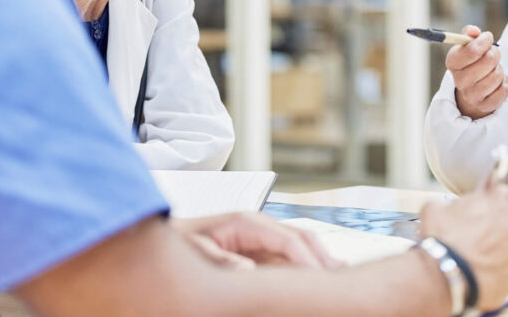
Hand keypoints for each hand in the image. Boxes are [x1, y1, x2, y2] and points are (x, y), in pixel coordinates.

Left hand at [171, 212, 341, 268]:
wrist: (165, 235)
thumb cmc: (179, 242)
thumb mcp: (195, 251)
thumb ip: (221, 259)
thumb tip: (249, 271)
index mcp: (247, 222)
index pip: (289, 241)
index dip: (308, 262)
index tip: (319, 284)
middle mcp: (259, 225)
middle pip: (303, 238)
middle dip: (323, 258)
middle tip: (341, 282)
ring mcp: (260, 235)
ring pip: (300, 245)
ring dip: (319, 260)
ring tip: (339, 279)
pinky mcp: (257, 247)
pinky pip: (288, 255)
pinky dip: (305, 264)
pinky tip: (317, 276)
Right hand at [419, 185, 507, 310]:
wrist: (448, 275)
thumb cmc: (443, 241)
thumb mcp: (434, 209)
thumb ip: (449, 203)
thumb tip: (446, 208)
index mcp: (500, 198)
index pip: (501, 194)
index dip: (488, 205)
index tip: (480, 214)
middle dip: (498, 226)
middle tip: (479, 237)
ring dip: (502, 248)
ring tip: (481, 257)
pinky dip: (504, 268)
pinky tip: (486, 270)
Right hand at [448, 25, 507, 119]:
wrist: (473, 87)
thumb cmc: (472, 61)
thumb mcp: (467, 45)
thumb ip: (469, 33)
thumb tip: (474, 31)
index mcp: (452, 62)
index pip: (471, 51)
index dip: (484, 41)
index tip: (488, 37)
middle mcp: (459, 81)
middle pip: (488, 61)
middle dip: (495, 54)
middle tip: (493, 53)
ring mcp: (471, 96)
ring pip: (498, 75)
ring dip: (499, 69)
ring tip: (493, 69)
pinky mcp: (485, 106)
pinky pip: (504, 90)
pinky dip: (505, 83)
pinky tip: (497, 82)